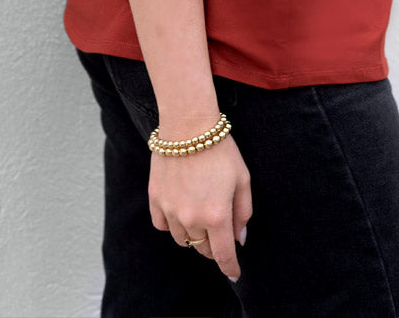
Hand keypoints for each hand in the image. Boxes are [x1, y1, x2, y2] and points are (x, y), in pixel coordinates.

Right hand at [149, 136, 251, 280]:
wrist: (188, 124)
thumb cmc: (220, 150)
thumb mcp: (243, 179)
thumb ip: (243, 212)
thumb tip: (239, 238)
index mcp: (217, 216)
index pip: (223, 255)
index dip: (230, 268)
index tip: (234, 274)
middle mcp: (192, 218)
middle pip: (202, 249)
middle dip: (214, 247)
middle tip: (219, 232)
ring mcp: (170, 210)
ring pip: (183, 240)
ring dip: (193, 235)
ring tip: (200, 215)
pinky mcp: (155, 199)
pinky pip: (163, 226)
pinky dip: (172, 225)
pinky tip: (180, 211)